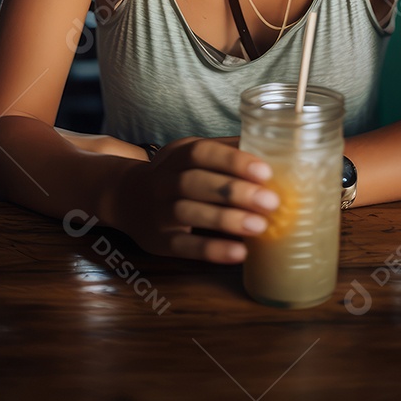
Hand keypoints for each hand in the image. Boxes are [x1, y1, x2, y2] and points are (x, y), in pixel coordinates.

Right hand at [114, 136, 279, 262]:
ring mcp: (159, 211)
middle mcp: (164, 181)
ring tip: (261, 227)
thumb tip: (274, 148)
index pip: (202, 152)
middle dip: (235, 191)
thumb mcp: (192, 154)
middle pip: (196, 182)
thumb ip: (226, 151)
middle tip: (271, 202)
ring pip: (189, 213)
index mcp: (178, 155)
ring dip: (226, 220)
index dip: (233, 161)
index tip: (265, 172)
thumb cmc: (176, 174)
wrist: (126, 197)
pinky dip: (212, 250)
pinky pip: (184, 246)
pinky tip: (239, 252)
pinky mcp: (159, 241)